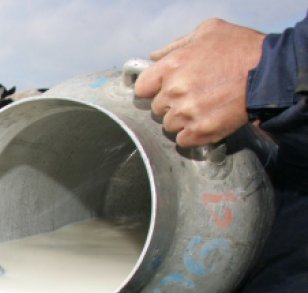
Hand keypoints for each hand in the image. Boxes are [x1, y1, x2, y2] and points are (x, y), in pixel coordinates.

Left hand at [134, 18, 265, 146]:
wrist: (270, 73)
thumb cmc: (241, 49)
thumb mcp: (208, 32)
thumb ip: (176, 45)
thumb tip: (154, 58)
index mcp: (171, 66)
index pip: (142, 88)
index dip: (152, 90)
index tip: (162, 90)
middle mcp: (174, 92)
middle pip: (157, 109)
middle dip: (171, 104)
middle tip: (193, 97)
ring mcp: (187, 114)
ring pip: (169, 126)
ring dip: (181, 121)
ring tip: (202, 109)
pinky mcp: (201, 131)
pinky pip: (183, 140)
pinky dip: (192, 135)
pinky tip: (205, 123)